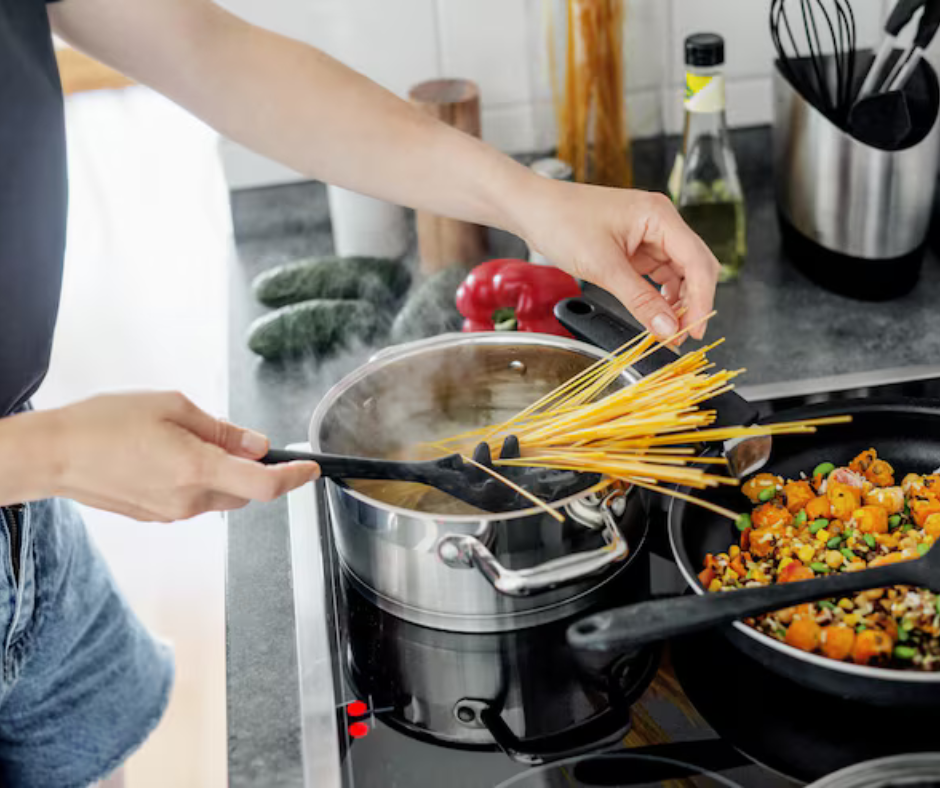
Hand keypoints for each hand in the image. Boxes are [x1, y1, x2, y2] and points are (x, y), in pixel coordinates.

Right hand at [46, 392, 318, 521]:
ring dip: (221, 473)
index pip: (265, 485)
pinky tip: (168, 457)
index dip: (295, 478)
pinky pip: (194, 500)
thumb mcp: (172, 407)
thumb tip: (256, 443)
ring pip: (220, 496)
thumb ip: (221, 430)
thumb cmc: (105, 423)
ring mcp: (172, 513)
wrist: (52, 455)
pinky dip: (197, 480)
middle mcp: (189, 500)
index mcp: (197, 470)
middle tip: (232, 438)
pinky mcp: (157, 517)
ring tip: (184, 441)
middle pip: (245, 491)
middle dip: (251, 468)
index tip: (311, 469)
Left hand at [517, 179, 720, 341]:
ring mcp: (648, 236)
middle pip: (694, 268)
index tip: (694, 331)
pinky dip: (659, 297)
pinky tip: (656, 315)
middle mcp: (660, 223)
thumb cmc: (562, 222)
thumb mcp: (603, 267)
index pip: (697, 261)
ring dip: (677, 303)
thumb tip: (667, 329)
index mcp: (659, 215)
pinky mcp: (635, 248)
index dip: (702, 300)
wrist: (532, 209)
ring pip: (678, 274)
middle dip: (693, 303)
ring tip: (667, 331)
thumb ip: (639, 300)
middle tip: (682, 337)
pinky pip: (658, 276)